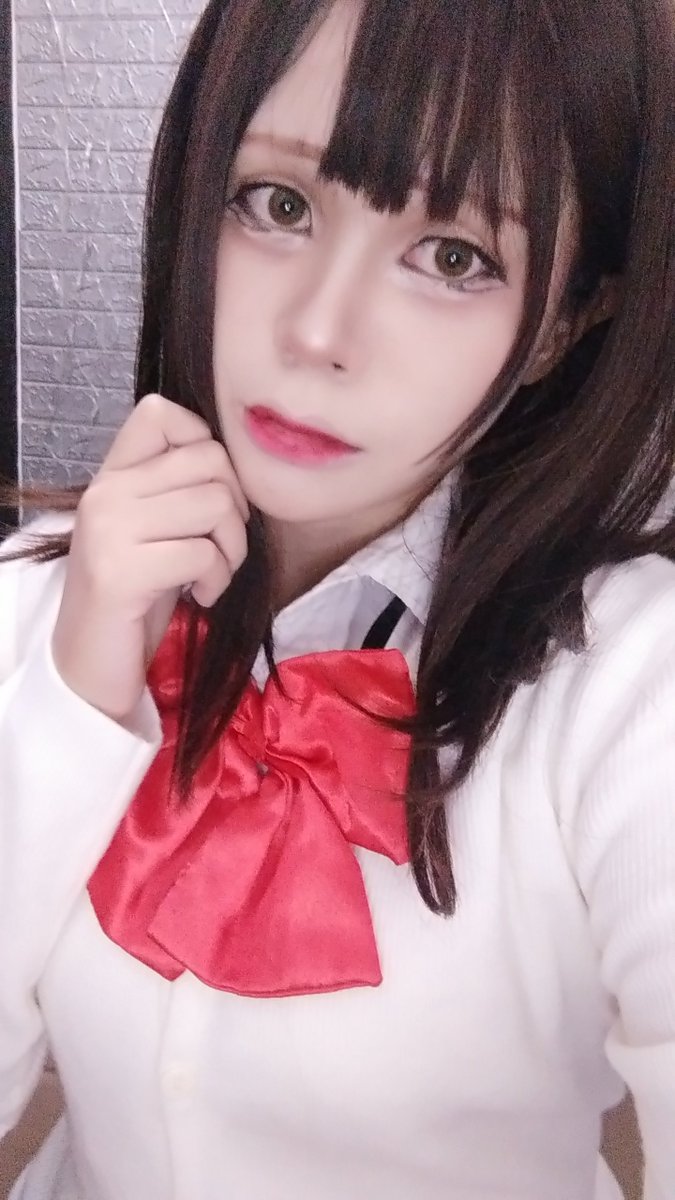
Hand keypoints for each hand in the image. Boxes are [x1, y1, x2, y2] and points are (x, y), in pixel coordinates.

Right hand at [52, 393, 248, 722]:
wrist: (91, 664)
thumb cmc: (137, 596)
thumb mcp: (154, 530)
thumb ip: (178, 489)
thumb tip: (241, 460)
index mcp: (111, 476)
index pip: (160, 412)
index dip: (205, 444)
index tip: (209, 495)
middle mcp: (105, 493)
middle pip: (210, 460)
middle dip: (236, 508)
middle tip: (221, 548)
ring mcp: (109, 530)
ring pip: (215, 504)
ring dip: (232, 549)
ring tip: (212, 575)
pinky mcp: (121, 572)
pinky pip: (204, 553)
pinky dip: (218, 580)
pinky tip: (200, 597)